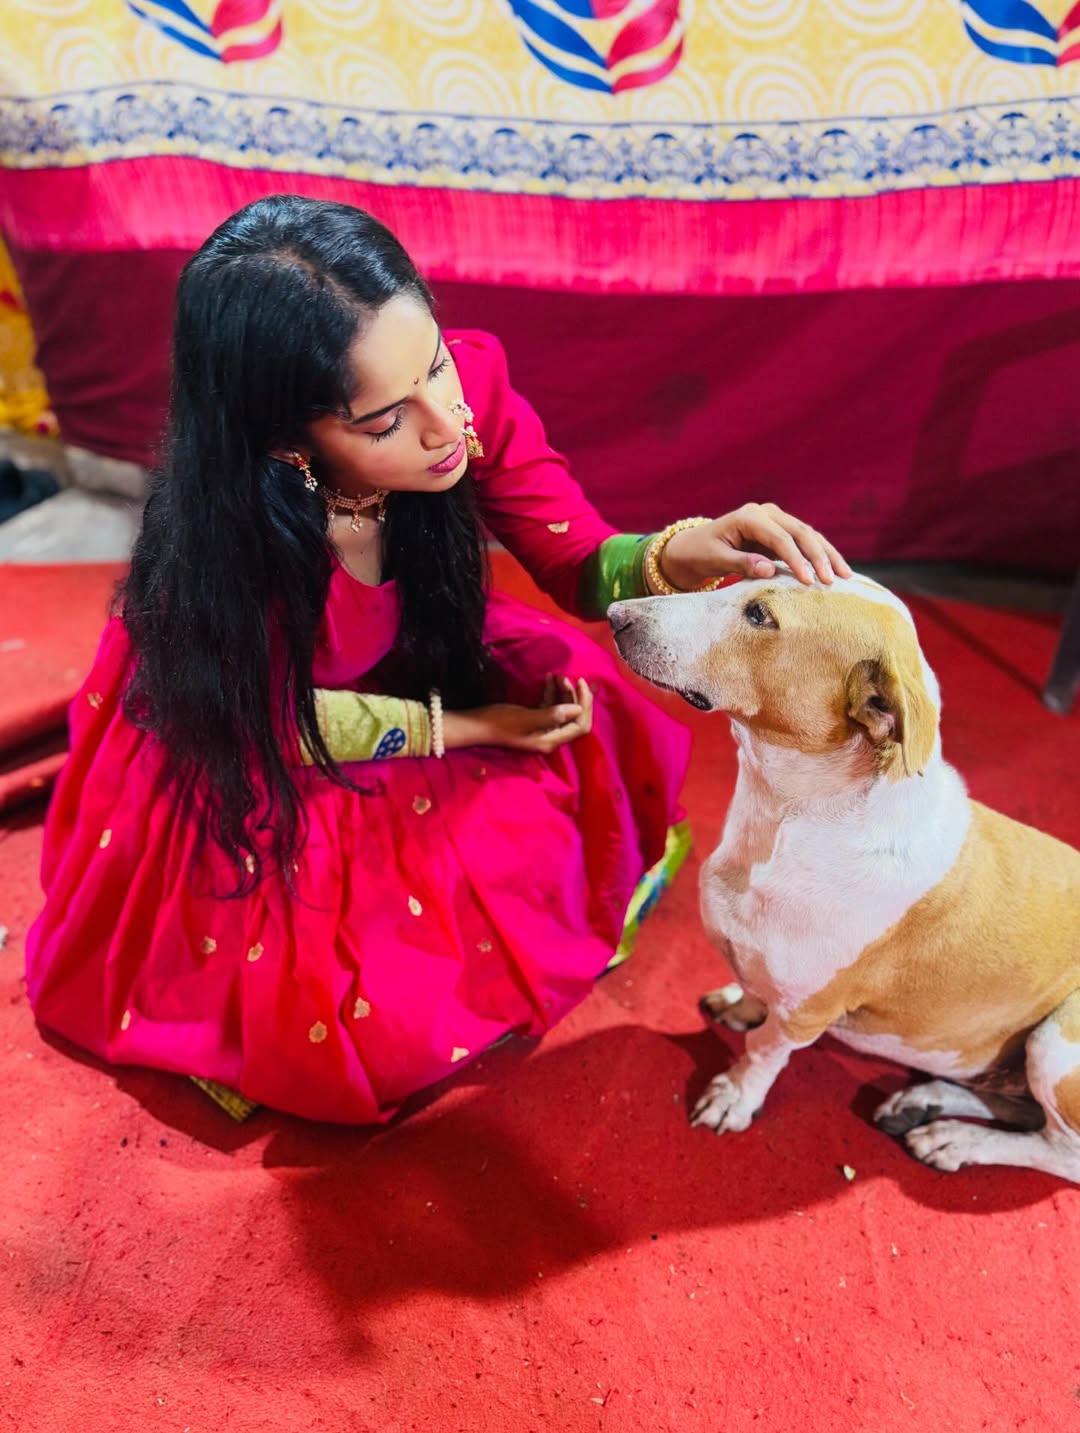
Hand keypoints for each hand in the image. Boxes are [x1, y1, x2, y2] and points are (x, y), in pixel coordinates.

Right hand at [442, 677, 593, 753]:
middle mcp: (550, 736)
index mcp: (551, 739)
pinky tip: (548, 679)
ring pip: (563, 709)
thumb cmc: (500, 722)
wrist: (476, 725)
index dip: (585, 705)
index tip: (581, 684)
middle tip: (566, 676)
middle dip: (574, 696)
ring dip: (563, 692)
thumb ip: (553, 715)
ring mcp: (542, 728)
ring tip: (557, 676)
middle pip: (574, 717)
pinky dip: (551, 693)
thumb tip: (578, 709)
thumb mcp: (527, 718)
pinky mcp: (534, 719)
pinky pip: (550, 705)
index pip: (580, 726)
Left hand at [660, 503, 851, 589]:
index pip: (780, 537)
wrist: (694, 547)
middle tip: (833, 581)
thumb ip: (742, 564)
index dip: (796, 559)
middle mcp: (766, 513)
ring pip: (809, 535)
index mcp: (749, 516)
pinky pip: (805, 543)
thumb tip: (769, 570)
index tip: (808, 581)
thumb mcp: (716, 560)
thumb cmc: (701, 553)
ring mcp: (776, 520)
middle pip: (801, 532)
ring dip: (827, 556)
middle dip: (819, 557)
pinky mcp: (781, 532)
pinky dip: (821, 556)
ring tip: (845, 576)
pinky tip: (836, 570)